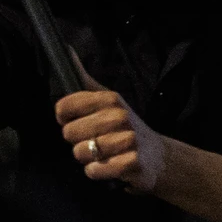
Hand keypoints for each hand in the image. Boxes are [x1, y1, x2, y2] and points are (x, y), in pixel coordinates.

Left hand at [55, 55, 166, 193]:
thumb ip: (84, 80)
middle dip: (77, 141)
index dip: (63, 118)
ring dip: (87, 158)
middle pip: (69, 133)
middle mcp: (119, 116)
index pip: (65, 106)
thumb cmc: (125, 127)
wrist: (158, 156)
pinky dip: (96, 172)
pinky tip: (109, 167)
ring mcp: (127, 140)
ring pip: (80, 153)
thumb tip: (67, 49)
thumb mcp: (107, 101)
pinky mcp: (131, 163)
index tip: (72, 121)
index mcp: (109, 99)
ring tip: (102, 154)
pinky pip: (94, 171)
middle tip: (93, 141)